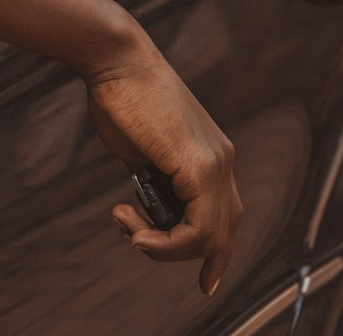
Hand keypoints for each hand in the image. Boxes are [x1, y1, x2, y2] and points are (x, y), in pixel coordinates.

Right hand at [85, 37, 241, 296]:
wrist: (116, 59)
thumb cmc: (119, 96)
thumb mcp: (139, 152)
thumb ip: (153, 183)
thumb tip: (149, 213)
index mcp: (212, 153)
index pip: (226, 214)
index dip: (218, 251)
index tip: (206, 282)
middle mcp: (223, 160)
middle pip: (222, 232)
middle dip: (189, 258)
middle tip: (139, 243)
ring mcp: (216, 164)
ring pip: (208, 237)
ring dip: (163, 248)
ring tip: (128, 227)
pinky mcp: (200, 167)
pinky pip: (196, 230)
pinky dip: (166, 243)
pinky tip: (137, 232)